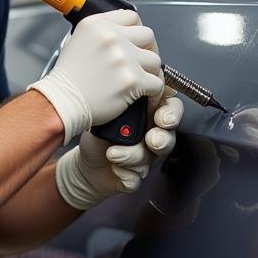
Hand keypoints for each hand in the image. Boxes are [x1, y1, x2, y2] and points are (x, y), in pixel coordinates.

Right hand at [29, 10, 164, 143]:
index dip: (136, 31)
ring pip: (155, 60)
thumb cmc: (67, 79)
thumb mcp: (77, 41)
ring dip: (150, 72)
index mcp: (97, 25)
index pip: (132, 17)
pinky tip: (141, 94)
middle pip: (148, 36)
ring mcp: (123, 58)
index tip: (135, 42)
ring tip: (139, 81)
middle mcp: (111, 37)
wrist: (62, 102)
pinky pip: (157, 83)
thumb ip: (100, 32)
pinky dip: (152, 91)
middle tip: (141, 63)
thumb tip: (123, 31)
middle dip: (147, 50)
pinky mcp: (132, 80)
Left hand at [56, 91, 182, 210]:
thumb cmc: (100, 131)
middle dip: (162, 138)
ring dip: (132, 156)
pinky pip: (136, 178)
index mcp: (150, 113)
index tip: (162, 117)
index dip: (172, 113)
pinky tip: (114, 168)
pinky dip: (125, 174)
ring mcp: (146, 158)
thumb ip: (125, 96)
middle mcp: (152, 135)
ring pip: (150, 158)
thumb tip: (136, 80)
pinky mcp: (135, 177)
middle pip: (169, 136)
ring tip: (113, 153)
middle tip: (152, 140)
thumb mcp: (108, 107)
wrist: (85, 162)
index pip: (171, 108)